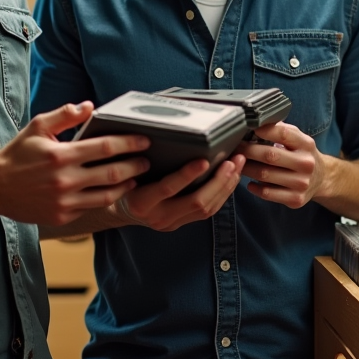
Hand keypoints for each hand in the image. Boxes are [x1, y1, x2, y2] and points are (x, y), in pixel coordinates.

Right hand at [0, 102, 149, 225]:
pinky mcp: (62, 216)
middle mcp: (65, 180)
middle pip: (113, 173)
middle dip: (135, 165)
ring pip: (107, 195)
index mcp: (61, 155)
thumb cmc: (17, 155)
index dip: (129, 143)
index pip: (106, 147)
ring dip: (126, 186)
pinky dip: (105, 198)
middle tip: (146, 160)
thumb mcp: (37, 127)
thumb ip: (64, 116)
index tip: (144, 139)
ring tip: (135, 177)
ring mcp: (64, 201)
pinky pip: (91, 207)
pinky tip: (113, 191)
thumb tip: (89, 107)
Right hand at [110, 154, 245, 231]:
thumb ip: (144, 160)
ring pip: (207, 209)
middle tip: (232, 161)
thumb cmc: (126, 183)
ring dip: (225, 187)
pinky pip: (208, 212)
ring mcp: (172, 223)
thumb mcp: (128, 172)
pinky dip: (222, 194)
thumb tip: (165, 134)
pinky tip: (230, 180)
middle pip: (197, 202)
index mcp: (142, 201)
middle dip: (219, 181)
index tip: (205, 160)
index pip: (168, 188)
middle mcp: (159, 216)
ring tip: (237, 166)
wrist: (122, 211)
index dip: (187, 174)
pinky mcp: (182, 224)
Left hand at [236, 122, 331, 208]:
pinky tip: (249, 182)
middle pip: (270, 155)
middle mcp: (306, 163)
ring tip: (237, 164)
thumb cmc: (301, 155)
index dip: (263, 130)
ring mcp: (302, 183)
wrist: (321, 179)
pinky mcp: (296, 199)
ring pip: (265, 175)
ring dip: (246, 168)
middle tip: (234, 148)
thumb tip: (255, 123)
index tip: (248, 128)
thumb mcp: (298, 139)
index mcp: (306, 144)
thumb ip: (280, 130)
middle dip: (247, 150)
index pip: (283, 133)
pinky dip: (255, 187)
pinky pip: (268, 193)